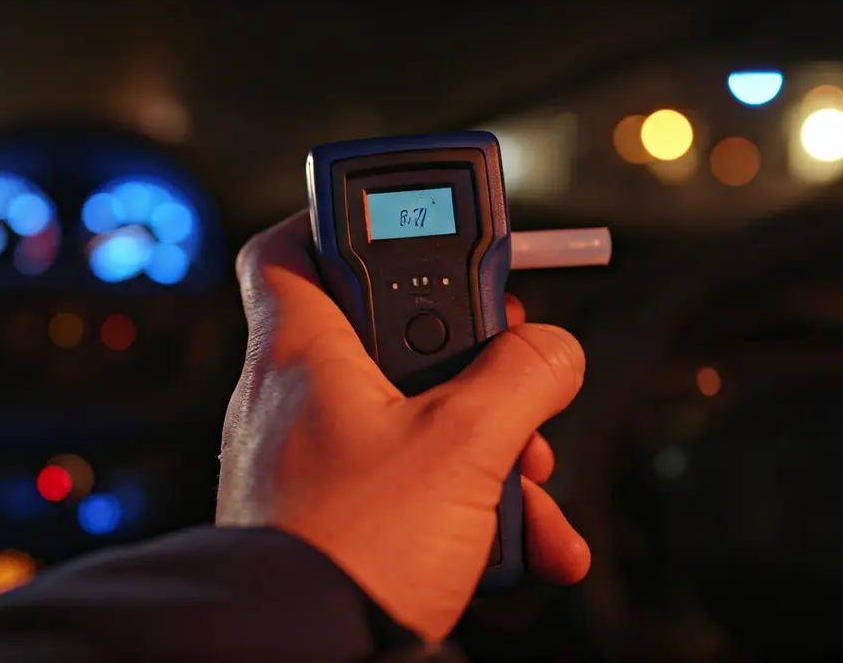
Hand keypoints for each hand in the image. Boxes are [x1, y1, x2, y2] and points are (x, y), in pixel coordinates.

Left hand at [217, 212, 590, 642]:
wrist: (296, 660)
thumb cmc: (356, 548)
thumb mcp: (465, 446)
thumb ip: (523, 377)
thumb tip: (555, 350)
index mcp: (305, 354)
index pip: (287, 248)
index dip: (339, 222)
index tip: (409, 236)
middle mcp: (296, 400)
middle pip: (389, 338)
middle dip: (473, 363)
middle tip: (516, 378)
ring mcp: (311, 462)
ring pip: (413, 420)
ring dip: (488, 449)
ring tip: (531, 486)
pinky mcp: (330, 517)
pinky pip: (406, 486)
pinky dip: (466, 505)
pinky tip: (530, 545)